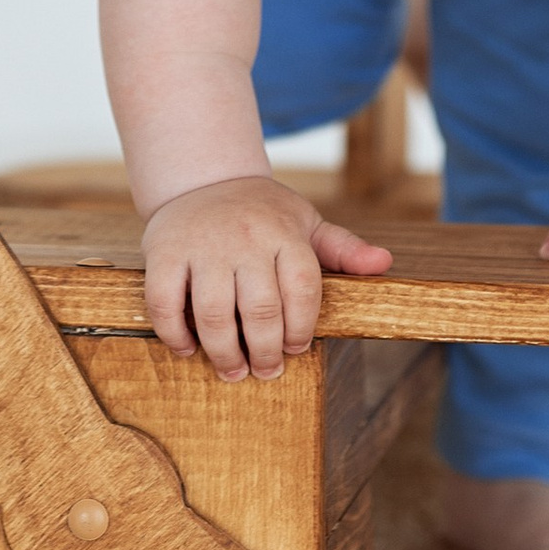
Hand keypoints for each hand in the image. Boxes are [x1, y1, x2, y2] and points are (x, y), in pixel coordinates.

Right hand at [142, 176, 392, 378]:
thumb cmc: (261, 213)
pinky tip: (188, 348)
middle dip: (266, 352)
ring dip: (224, 352)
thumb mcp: (305, 223)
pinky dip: (175, 334)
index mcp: (284, 232)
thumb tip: (384, 264)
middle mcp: (245, 238)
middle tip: (265, 371)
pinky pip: (165, 302)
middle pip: (261, 309)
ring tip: (233, 370)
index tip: (295, 349)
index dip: (301, 328)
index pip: (302, 289)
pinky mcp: (164, 252)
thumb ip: (342, 248)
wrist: (203, 178)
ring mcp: (202, 245)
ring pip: (214, 313)